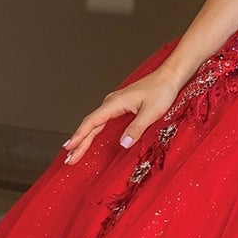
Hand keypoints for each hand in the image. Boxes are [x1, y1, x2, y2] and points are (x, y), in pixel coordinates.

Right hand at [61, 63, 182, 164]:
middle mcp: (111, 102)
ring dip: (84, 138)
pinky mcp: (120, 106)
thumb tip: (123, 144)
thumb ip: (136, 128)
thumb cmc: (161, 91)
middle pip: (90, 125)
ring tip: (75, 152)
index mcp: (114, 103)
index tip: (69, 148)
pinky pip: (102, 120)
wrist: (169, 77)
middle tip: (69, 159)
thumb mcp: (151, 112)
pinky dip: (94, 131)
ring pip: (95, 123)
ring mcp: (115, 104)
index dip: (79, 136)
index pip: (92, 122)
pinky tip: (90, 138)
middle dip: (78, 142)